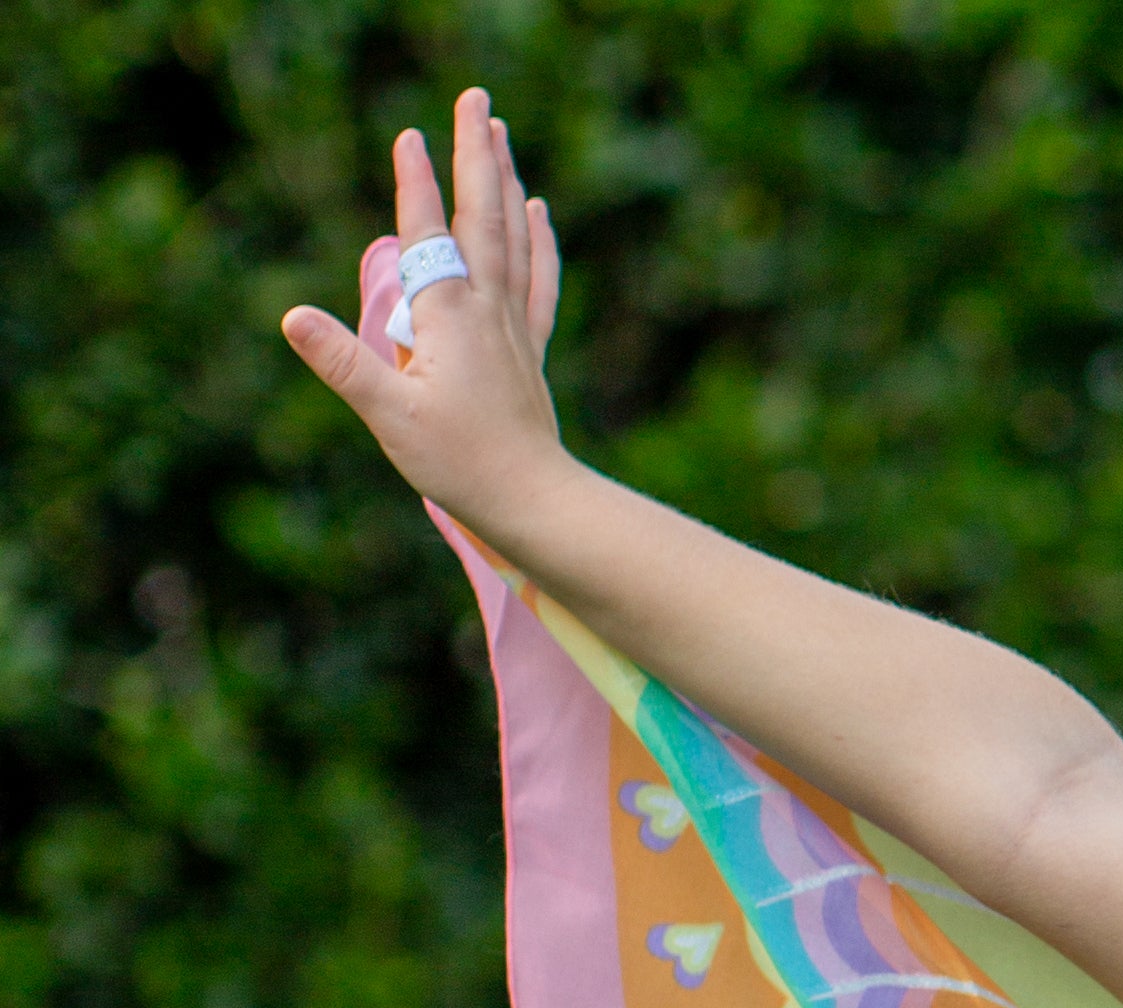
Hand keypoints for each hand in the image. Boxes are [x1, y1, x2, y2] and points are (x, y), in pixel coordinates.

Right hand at [278, 89, 567, 525]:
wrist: (533, 499)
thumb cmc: (458, 462)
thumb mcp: (386, 415)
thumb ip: (341, 362)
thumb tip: (291, 316)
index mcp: (450, 317)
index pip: (429, 234)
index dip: (418, 182)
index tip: (411, 134)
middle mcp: (488, 309)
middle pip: (484, 215)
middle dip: (477, 154)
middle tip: (478, 99)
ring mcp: (514, 326)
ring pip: (513, 237)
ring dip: (505, 181)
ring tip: (500, 134)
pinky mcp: (530, 348)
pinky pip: (538, 280)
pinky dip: (538, 241)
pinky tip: (538, 212)